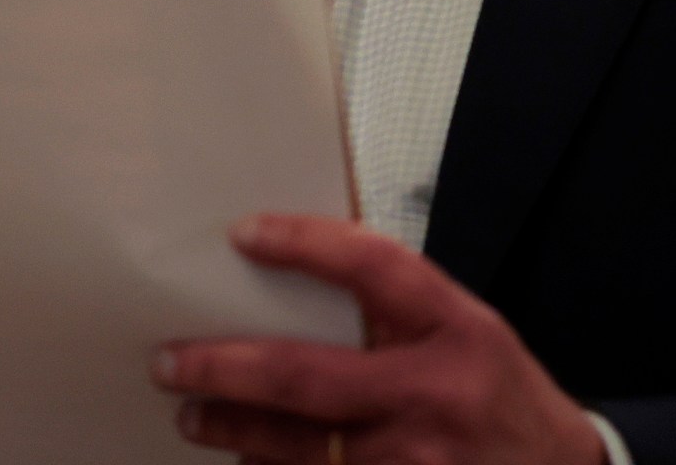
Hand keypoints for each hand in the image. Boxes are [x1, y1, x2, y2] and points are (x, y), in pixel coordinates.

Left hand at [152, 213, 605, 464]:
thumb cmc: (504, 397)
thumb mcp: (469, 332)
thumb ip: (399, 309)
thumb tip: (299, 277)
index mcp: (456, 329)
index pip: (374, 267)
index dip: (305, 244)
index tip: (246, 234)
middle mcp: (434, 395)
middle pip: (305, 377)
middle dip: (224, 368)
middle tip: (171, 361)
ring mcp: (416, 463)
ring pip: (298, 448)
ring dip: (233, 430)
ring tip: (192, 413)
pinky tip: (247, 457)